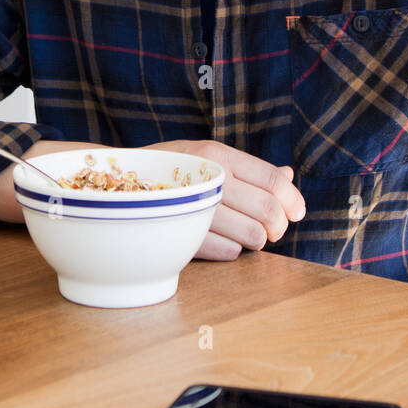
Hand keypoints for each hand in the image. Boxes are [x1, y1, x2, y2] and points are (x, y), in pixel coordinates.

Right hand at [146, 139, 305, 259]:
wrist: (110, 184)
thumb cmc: (169, 172)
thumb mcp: (207, 159)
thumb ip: (250, 169)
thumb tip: (289, 175)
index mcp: (218, 155)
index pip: (272, 180)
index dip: (292, 200)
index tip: (297, 213)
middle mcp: (208, 177)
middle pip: (269, 210)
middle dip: (279, 226)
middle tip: (273, 231)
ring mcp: (194, 207)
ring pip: (252, 236)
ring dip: (256, 241)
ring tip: (247, 237)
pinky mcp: (181, 233)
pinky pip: (227, 252)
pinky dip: (232, 252)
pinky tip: (225, 244)